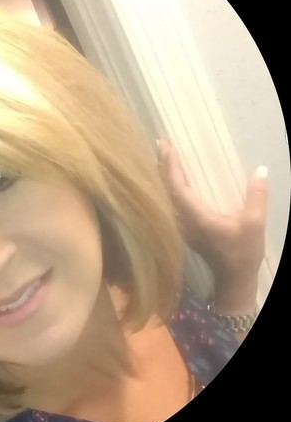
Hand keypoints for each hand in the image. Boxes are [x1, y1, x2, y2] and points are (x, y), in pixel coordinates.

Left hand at [157, 139, 267, 310]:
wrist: (232, 280)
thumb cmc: (242, 253)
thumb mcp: (255, 224)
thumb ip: (257, 196)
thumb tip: (261, 170)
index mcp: (197, 216)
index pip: (178, 188)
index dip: (171, 167)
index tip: (168, 148)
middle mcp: (183, 219)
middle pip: (167, 188)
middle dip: (163, 164)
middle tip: (159, 142)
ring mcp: (181, 224)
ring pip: (167, 195)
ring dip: (164, 174)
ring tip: (162, 155)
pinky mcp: (185, 227)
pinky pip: (172, 202)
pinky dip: (170, 186)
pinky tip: (171, 178)